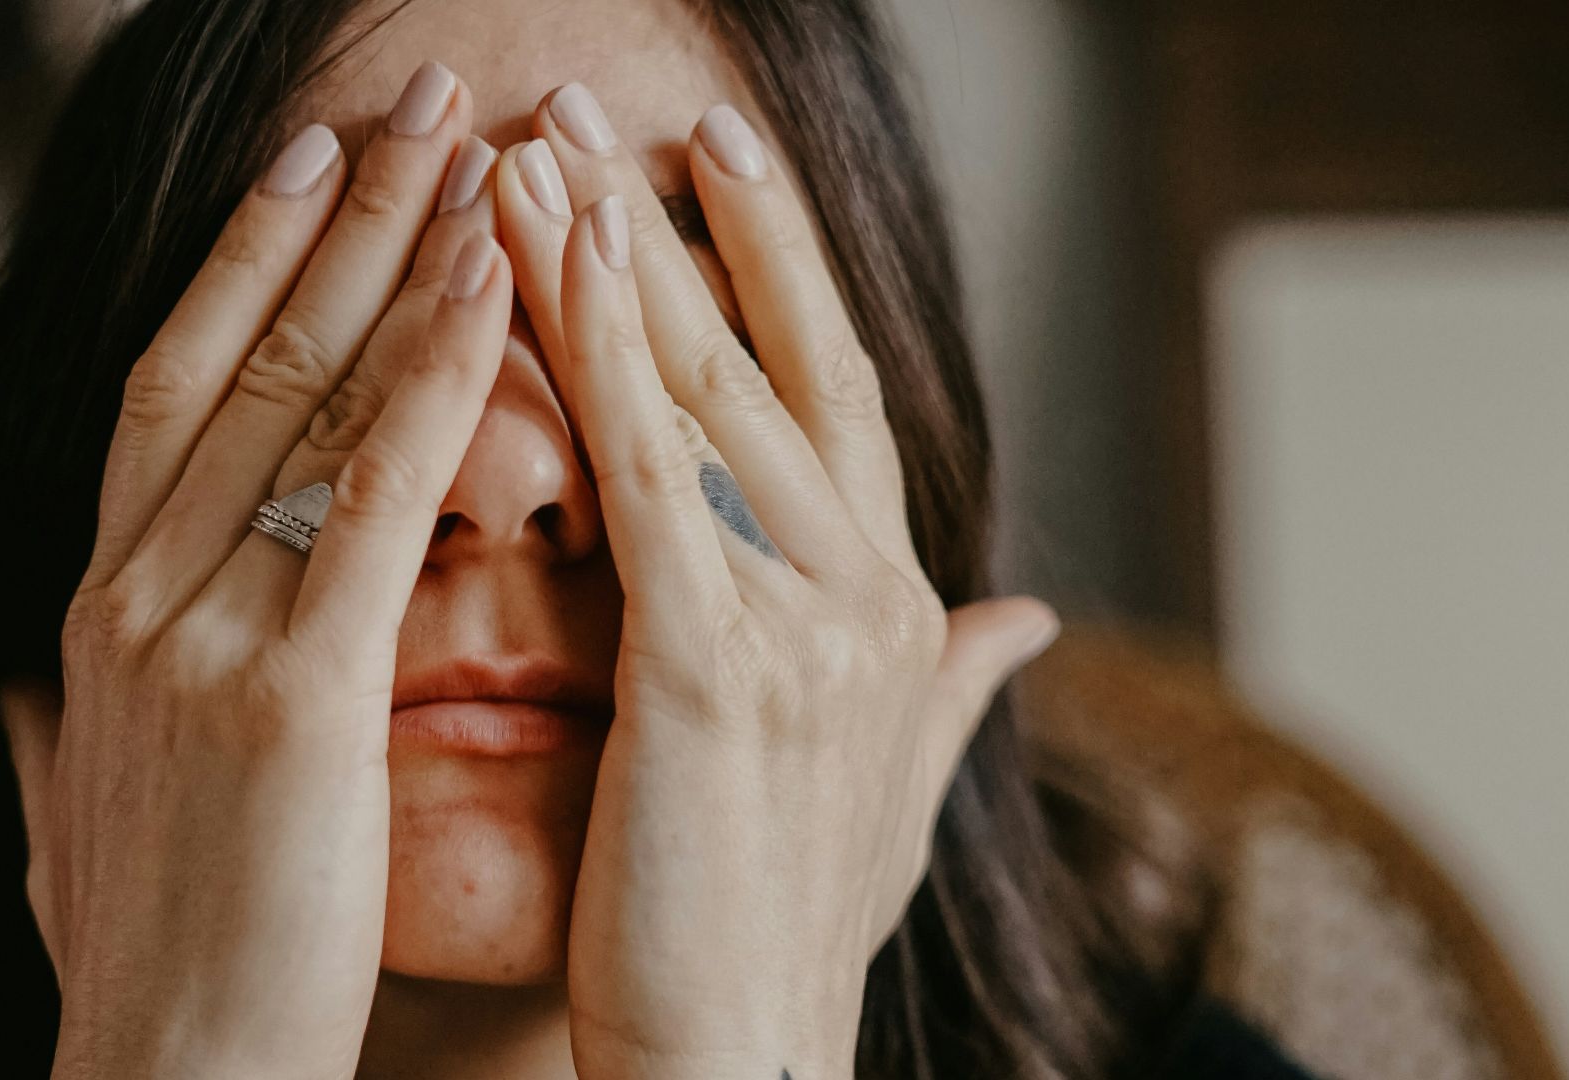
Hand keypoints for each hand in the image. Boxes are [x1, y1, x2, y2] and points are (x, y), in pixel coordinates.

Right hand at [0, 64, 509, 1078]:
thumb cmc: (157, 961)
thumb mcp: (79, 822)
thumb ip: (60, 734)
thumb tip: (29, 694)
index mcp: (109, 611)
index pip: (177, 388)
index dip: (243, 264)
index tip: (308, 167)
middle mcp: (138, 592)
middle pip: (242, 353)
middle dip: (331, 211)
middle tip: (406, 96)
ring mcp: (199, 632)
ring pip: (305, 393)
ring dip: (392, 249)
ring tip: (468, 138)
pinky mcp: (286, 695)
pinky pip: (374, 496)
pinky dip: (432, 374)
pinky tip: (492, 280)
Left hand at [495, 86, 1061, 1078]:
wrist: (746, 1067)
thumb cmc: (781, 932)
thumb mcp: (888, 791)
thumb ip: (955, 687)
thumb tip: (1027, 623)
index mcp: (894, 610)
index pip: (833, 399)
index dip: (778, 275)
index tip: (715, 172)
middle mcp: (872, 594)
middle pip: (772, 363)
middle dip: (688, 227)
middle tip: (604, 107)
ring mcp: (806, 621)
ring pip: (706, 391)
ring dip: (619, 254)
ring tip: (542, 143)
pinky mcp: (716, 664)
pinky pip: (648, 471)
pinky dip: (599, 349)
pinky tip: (540, 257)